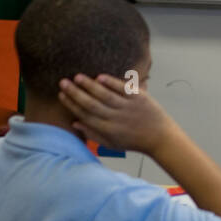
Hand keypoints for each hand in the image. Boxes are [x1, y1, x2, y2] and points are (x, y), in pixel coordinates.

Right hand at [57, 73, 177, 156]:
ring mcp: (127, 107)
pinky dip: (111, 83)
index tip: (61, 95)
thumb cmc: (133, 141)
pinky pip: (123, 89)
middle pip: (91, 104)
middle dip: (75, 93)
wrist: (159, 138)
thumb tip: (74, 122)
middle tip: (63, 82)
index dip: (71, 104)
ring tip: (77, 77)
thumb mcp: (111, 143)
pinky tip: (100, 76)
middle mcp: (115, 118)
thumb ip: (92, 134)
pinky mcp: (139, 98)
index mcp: (107, 129)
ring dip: (89, 85)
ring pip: (104, 95)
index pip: (84, 115)